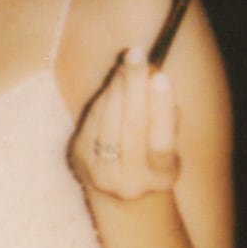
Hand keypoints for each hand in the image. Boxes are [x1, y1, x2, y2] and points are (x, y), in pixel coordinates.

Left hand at [70, 47, 179, 201]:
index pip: (162, 142)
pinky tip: (113, 83)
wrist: (119, 194)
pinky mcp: (80, 161)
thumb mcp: (165, 144)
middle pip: (132, 128)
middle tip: (137, 54)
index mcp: (161, 176)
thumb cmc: (151, 158)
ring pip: (108, 123)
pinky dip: (103, 99)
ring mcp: (102, 174)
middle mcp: (131, 181)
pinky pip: (91, 123)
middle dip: (134, 87)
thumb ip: (164, 116)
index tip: (161, 77)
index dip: (161, 109)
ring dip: (117, 89)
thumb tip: (153, 75)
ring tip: (127, 63)